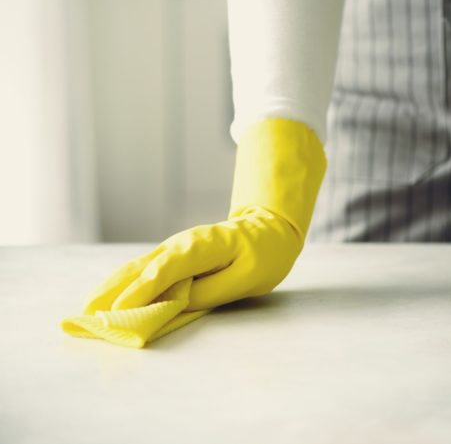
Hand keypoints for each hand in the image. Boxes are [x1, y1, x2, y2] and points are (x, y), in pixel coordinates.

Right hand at [62, 118, 325, 346]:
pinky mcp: (173, 256)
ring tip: (87, 308)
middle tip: (88, 313)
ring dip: (112, 287)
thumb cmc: (263, 255)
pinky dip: (123, 283)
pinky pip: (144, 270)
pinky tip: (106, 296)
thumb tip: (178, 303)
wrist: (268, 231)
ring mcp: (175, 248)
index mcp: (202, 246)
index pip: (166, 269)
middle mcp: (182, 244)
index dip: (142, 290)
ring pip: (138, 268)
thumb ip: (213, 290)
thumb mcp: (248, 276)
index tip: (119, 310)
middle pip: (143, 267)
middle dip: (115, 290)